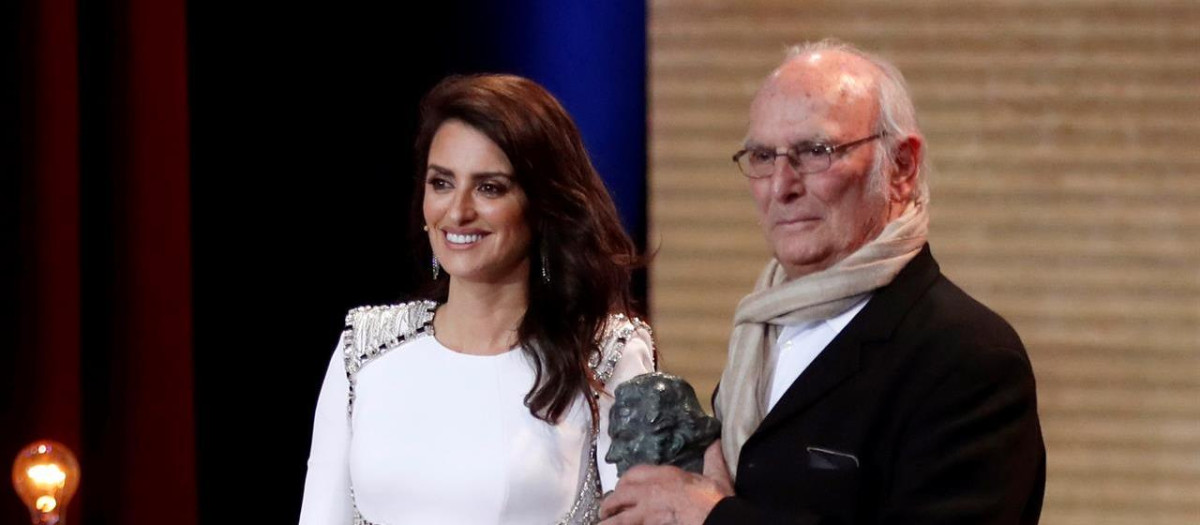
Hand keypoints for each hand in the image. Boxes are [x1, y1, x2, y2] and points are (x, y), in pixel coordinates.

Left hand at [599, 440, 732, 524]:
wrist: (718, 518)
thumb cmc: (716, 500)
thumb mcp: (716, 477)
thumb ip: (713, 460)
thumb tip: (716, 443)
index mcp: (666, 474)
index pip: (636, 473)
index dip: (626, 481)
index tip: (623, 487)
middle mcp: (652, 489)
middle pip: (622, 492)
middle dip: (612, 501)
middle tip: (606, 509)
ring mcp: (647, 509)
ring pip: (619, 515)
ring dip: (608, 520)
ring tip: (602, 523)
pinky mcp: (647, 523)